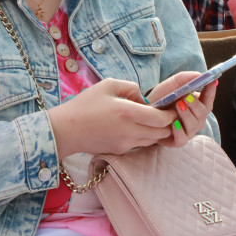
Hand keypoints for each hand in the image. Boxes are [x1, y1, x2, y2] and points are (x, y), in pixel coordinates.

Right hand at [48, 79, 174, 157]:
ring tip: (150, 120)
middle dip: (168, 123)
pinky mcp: (120, 151)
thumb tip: (144, 98)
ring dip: (156, 131)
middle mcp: (130, 131)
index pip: (162, 118)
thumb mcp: (107, 85)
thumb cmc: (84, 105)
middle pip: (162, 132)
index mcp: (127, 112)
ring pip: (153, 140)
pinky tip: (134, 127)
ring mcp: (126, 143)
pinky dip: (143, 136)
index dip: (170, 113)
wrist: (64, 130)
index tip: (170, 106)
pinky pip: (140, 144)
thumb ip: (131, 87)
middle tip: (165, 114)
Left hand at [144, 71, 216, 146]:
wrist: (143, 113)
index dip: (211, 91)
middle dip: (195, 104)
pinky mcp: (177, 141)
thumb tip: (200, 74)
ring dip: (187, 115)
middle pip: (203, 113)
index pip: (208, 99)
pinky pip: (182, 138)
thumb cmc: (161, 99)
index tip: (212, 81)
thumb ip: (185, 79)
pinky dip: (179, 131)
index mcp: (197, 106)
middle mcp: (196, 119)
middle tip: (186, 96)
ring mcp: (188, 131)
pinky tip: (173, 123)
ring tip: (178, 105)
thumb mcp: (171, 85)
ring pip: (193, 125)